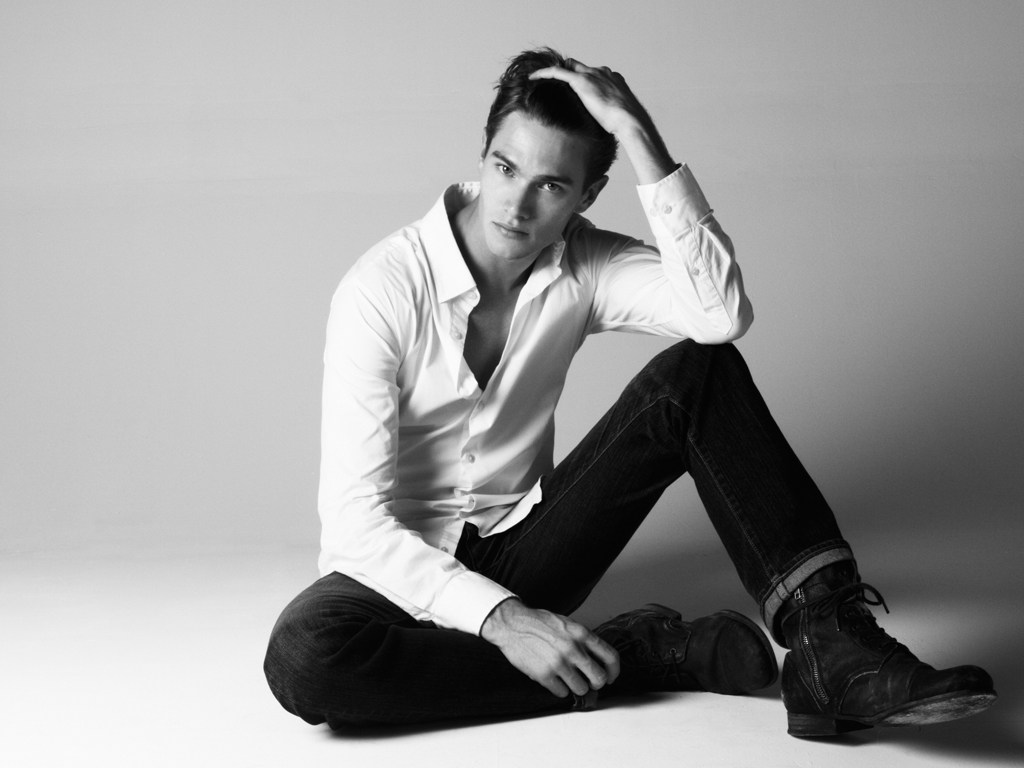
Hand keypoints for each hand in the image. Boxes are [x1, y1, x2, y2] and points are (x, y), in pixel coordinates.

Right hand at [481, 598, 619, 697]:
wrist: (512, 624)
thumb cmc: (539, 623)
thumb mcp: (567, 623)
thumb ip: (583, 639)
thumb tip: (598, 658)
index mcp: (581, 633)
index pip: (610, 657)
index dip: (614, 671)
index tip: (611, 677)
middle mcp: (573, 649)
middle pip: (599, 678)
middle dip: (596, 683)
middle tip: (589, 682)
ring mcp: (559, 663)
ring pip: (581, 689)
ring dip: (576, 687)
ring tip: (567, 679)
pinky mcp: (544, 675)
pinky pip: (562, 692)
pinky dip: (559, 689)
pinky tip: (553, 679)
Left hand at [529, 59, 675, 184]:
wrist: (630, 119)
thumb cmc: (627, 124)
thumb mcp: (618, 118)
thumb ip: (611, 118)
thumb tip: (610, 133)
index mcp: (613, 79)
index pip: (594, 76)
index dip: (585, 82)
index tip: (576, 91)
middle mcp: (602, 73)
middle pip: (581, 67)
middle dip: (570, 73)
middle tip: (556, 84)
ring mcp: (591, 75)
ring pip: (569, 67)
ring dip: (558, 72)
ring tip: (541, 78)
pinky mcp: (582, 80)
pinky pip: (558, 71)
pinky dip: (545, 73)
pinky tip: (533, 77)